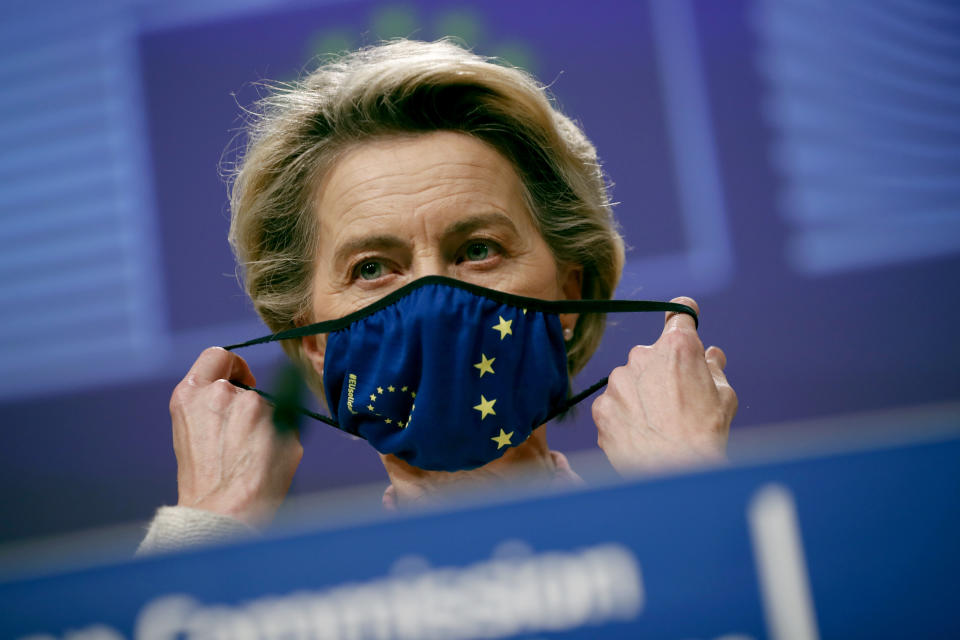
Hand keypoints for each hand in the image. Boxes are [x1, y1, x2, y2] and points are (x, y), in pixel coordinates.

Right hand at [169, 347, 302, 526]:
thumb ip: (214, 405)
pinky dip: (282, 441)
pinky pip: (288, 425)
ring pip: (270, 407)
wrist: (220, 513)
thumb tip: (248, 395)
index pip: (216, 355)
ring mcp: (254, 406)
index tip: (239, 381)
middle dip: (249, 406)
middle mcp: (222, 393)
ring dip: (266, 426)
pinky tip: (266, 464)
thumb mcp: (192, 431)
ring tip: (250, 460)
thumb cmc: (204, 481)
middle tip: (242, 439)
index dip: (232, 366)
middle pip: (247, 386)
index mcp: (191, 393)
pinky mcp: (283, 422)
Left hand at [591, 297, 736, 474]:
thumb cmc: (706, 434)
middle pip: (652, 356)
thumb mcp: (723, 396)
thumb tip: (711, 354)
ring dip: (641, 396)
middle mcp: (643, 355)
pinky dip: (625, 417)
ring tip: (658, 426)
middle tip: (676, 402)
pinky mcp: (602, 406)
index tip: (682, 315)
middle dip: (662, 373)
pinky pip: (614, 405)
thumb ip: (713, 368)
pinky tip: (641, 435)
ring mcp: (618, 381)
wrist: (676, 474)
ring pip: (630, 382)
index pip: (679, 315)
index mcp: (678, 346)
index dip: (683, 315)